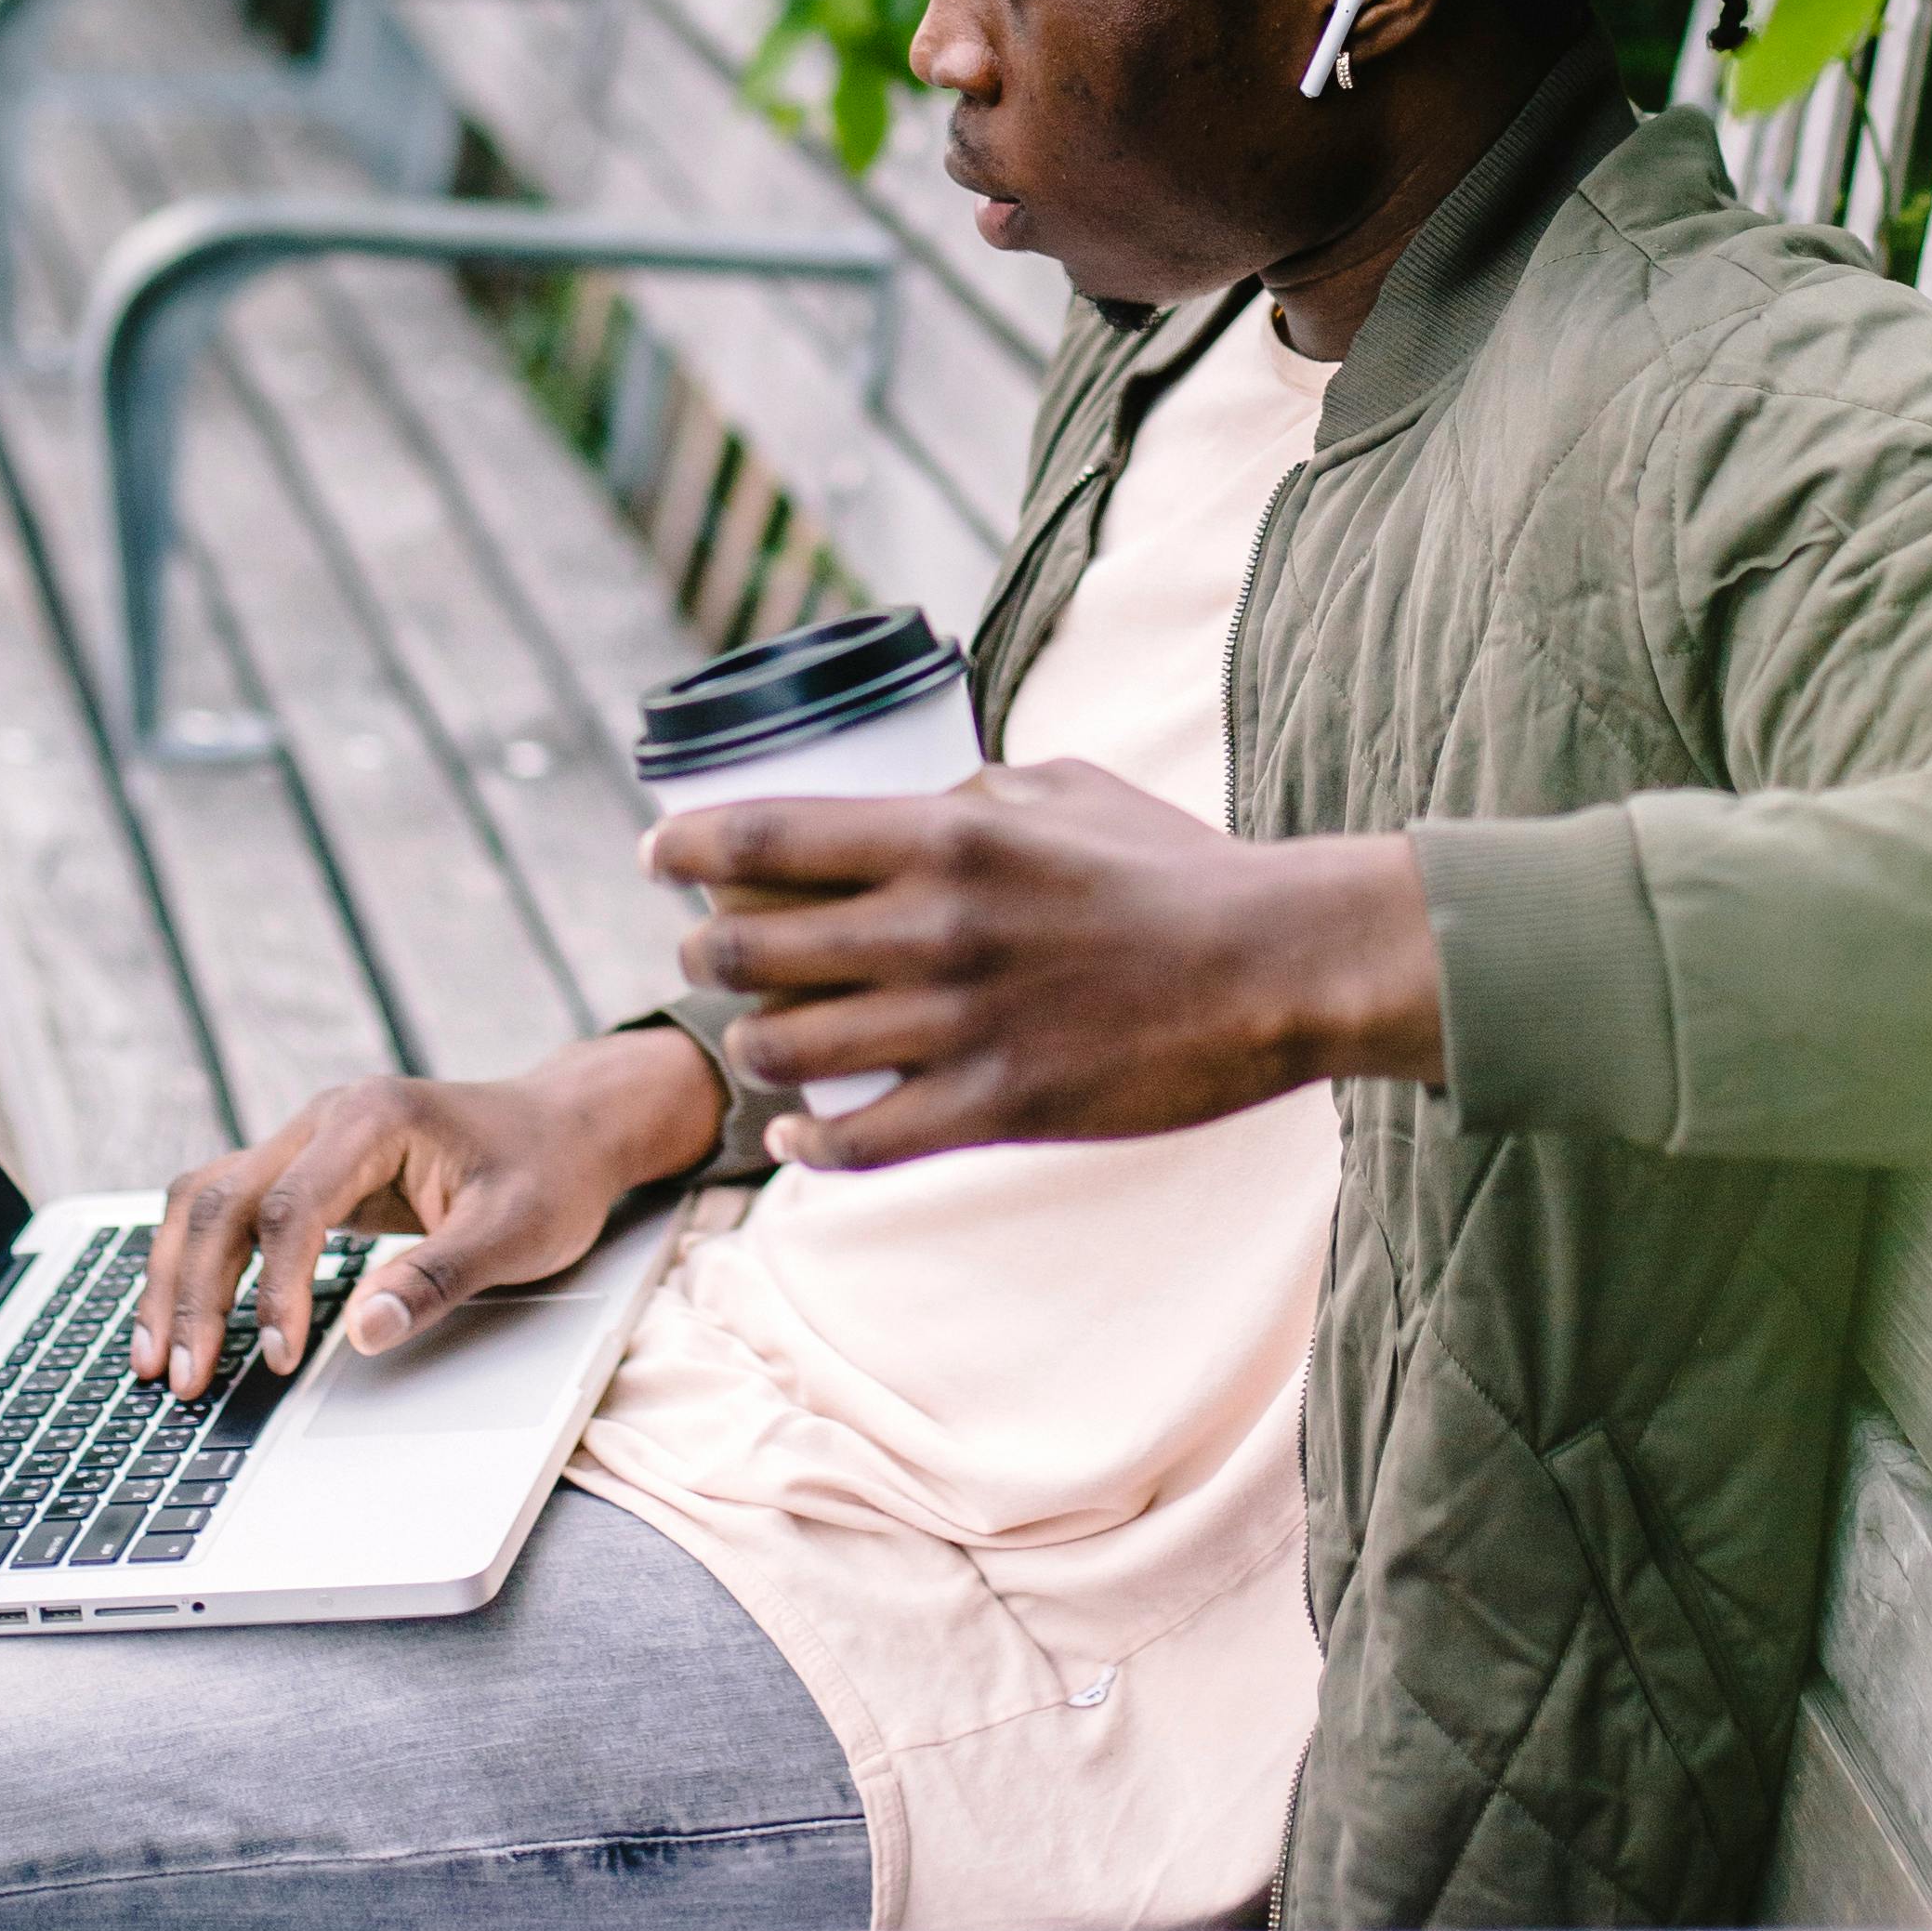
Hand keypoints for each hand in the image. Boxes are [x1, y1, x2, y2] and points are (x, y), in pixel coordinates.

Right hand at [132, 1031, 722, 1398]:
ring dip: (173, 1276)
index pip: (292, 1207)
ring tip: (155, 1360)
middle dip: (194, 1294)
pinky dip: (194, 1261)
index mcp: (373, 1118)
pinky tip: (181, 1316)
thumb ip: (438, 1276)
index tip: (280, 1360)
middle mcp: (324, 1117)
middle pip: (223, 1200)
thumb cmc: (547, 1173)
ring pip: (206, 1199)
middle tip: (184, 1380)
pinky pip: (226, 1207)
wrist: (565, 1127)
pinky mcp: (305, 1170)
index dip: (276, 1290)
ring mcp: (307, 1139)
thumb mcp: (515, 1230)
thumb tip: (363, 1334)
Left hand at [644, 759, 1443, 1169]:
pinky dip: (806, 1142)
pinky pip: (858, 1141)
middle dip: (703, 952)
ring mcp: (959, 1025)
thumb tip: (916, 793)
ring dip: (749, 1044)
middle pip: (752, 946)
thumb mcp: (1068, 787)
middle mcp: (934, 927)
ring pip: (786, 1049)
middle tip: (702, 952)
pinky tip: (793, 1133)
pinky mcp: (996, 1107)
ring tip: (752, 1037)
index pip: (767, 835)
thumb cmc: (1179, 866)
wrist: (1277, 965)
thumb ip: (976, 789)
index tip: (654, 854)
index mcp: (947, 835)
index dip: (686, 844)